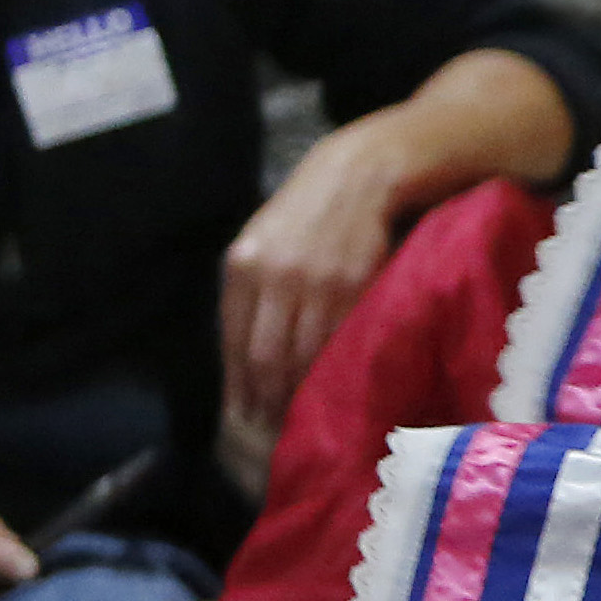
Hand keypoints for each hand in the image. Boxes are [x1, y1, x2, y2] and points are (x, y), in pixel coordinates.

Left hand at [221, 112, 423, 448]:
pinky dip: (335, 369)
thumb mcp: (268, 238)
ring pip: (302, 353)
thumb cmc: (315, 207)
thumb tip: (249, 350)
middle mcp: (273, 273)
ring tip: (303, 417)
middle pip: (265, 356)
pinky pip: (339, 338)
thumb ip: (256, 285)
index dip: (239, 385)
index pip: (235, 342)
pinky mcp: (355, 283)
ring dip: (301, 392)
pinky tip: (334, 386)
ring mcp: (315, 280)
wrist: (366, 170)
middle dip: (267, 398)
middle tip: (273, 430)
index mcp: (243, 264)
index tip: (243, 415)